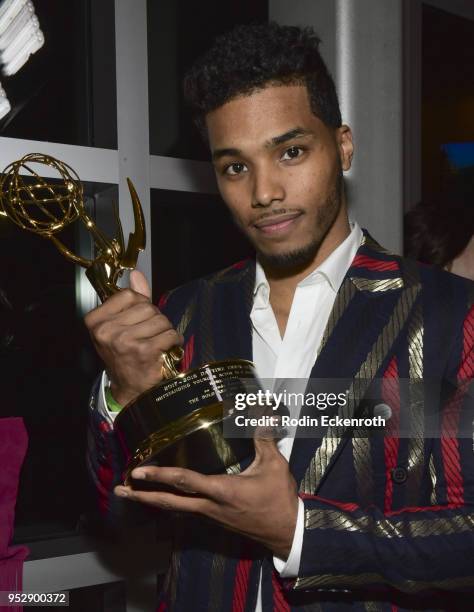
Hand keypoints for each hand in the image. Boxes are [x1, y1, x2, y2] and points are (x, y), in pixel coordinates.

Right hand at [84, 270, 183, 405]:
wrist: (129, 388)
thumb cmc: (125, 355)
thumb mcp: (120, 325)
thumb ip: (130, 299)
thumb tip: (136, 274)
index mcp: (96, 321)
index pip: (128, 295)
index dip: (140, 305)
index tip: (138, 320)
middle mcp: (107, 331)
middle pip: (147, 307)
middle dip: (155, 319)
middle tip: (150, 334)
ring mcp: (125, 341)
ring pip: (160, 319)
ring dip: (165, 330)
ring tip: (158, 342)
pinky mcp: (144, 351)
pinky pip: (170, 334)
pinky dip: (174, 340)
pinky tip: (167, 349)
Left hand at [114, 436, 298, 558]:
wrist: (285, 531)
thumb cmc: (278, 499)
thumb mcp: (274, 465)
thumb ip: (263, 439)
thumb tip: (259, 414)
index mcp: (223, 491)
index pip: (186, 482)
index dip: (161, 475)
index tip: (138, 472)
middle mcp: (210, 506)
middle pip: (170, 502)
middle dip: (143, 496)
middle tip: (119, 490)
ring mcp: (210, 515)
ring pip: (175, 508)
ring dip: (151, 500)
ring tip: (130, 493)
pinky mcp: (214, 519)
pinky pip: (185, 510)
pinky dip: (168, 503)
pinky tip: (160, 498)